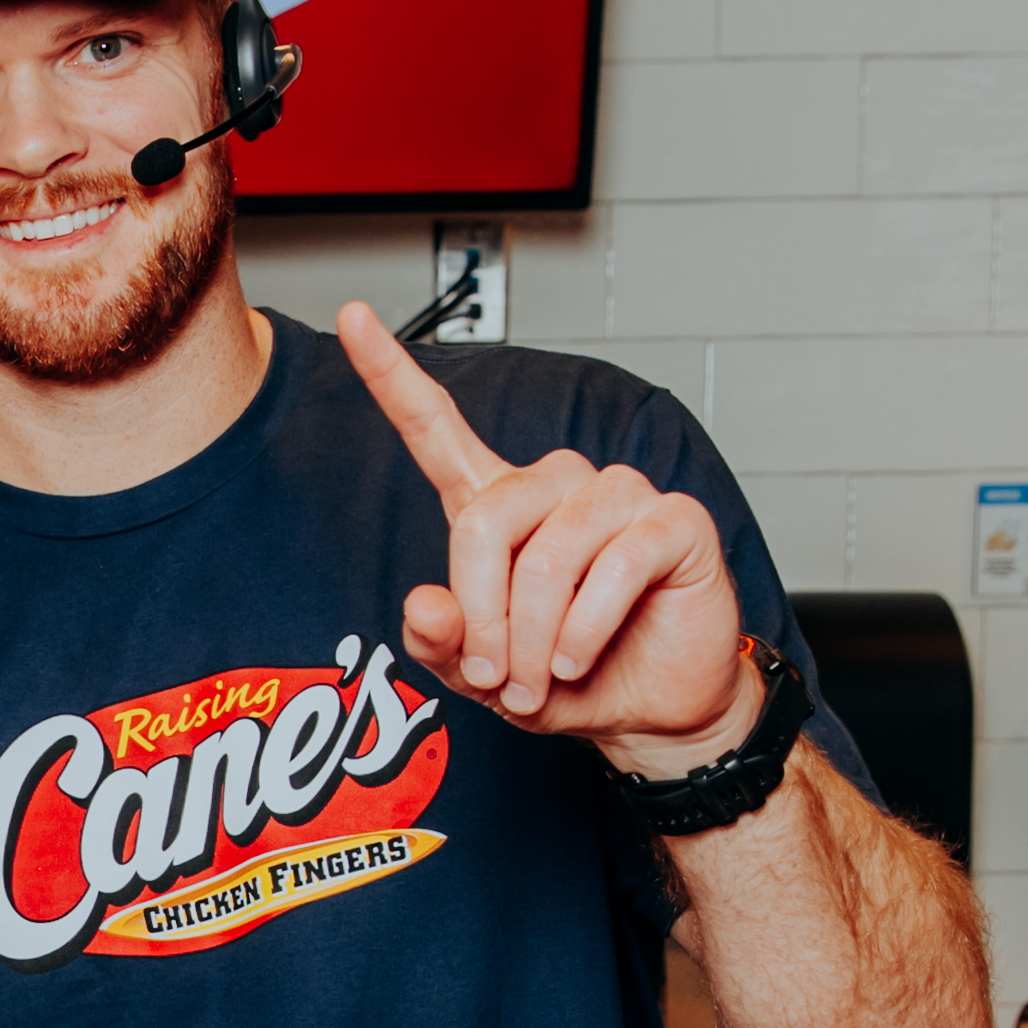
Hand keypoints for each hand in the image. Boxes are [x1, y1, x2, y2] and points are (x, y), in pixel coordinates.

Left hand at [337, 309, 753, 760]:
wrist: (651, 712)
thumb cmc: (567, 680)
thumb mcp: (483, 674)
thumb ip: (442, 644)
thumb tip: (423, 605)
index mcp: (500, 504)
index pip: (437, 427)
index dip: (391, 374)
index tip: (351, 315)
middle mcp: (558, 484)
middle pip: (484, 521)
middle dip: (483, 617)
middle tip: (499, 678)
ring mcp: (620, 495)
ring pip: (549, 555)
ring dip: (536, 637)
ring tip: (543, 678)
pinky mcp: (676, 519)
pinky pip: (615, 566)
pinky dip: (587, 628)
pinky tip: (580, 657)